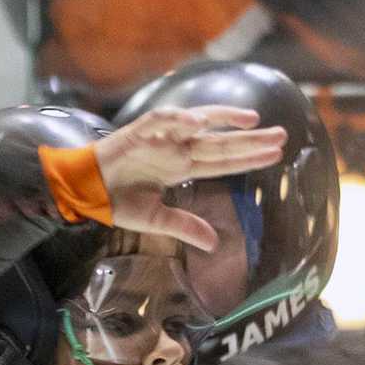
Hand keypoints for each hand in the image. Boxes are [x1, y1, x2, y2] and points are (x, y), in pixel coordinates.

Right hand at [93, 106, 286, 249]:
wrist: (82, 192)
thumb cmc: (115, 201)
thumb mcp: (156, 220)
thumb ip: (185, 227)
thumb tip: (215, 245)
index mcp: (180, 167)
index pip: (223, 162)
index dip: (248, 158)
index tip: (276, 156)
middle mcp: (176, 149)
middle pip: (220, 143)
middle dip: (251, 139)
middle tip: (282, 135)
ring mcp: (160, 139)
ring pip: (199, 124)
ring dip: (224, 120)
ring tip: (252, 120)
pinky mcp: (138, 132)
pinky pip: (161, 121)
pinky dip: (178, 119)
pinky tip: (200, 121)